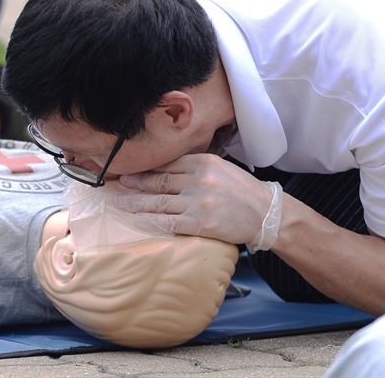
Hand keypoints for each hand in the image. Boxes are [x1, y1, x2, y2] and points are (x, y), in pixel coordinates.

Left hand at [114, 154, 273, 244]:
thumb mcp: (221, 168)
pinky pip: (167, 221)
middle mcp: (197, 179)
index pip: (166, 164)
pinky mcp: (199, 222)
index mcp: (202, 162)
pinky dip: (149, 220)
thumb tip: (168, 168)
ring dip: (134, 202)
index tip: (130, 169)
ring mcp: (197, 201)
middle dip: (134, 182)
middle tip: (117, 183)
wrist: (266, 213)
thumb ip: (196, 166)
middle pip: (157, 180)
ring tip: (118, 201)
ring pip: (158, 201)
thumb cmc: (243, 191)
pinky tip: (135, 219)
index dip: (145, 167)